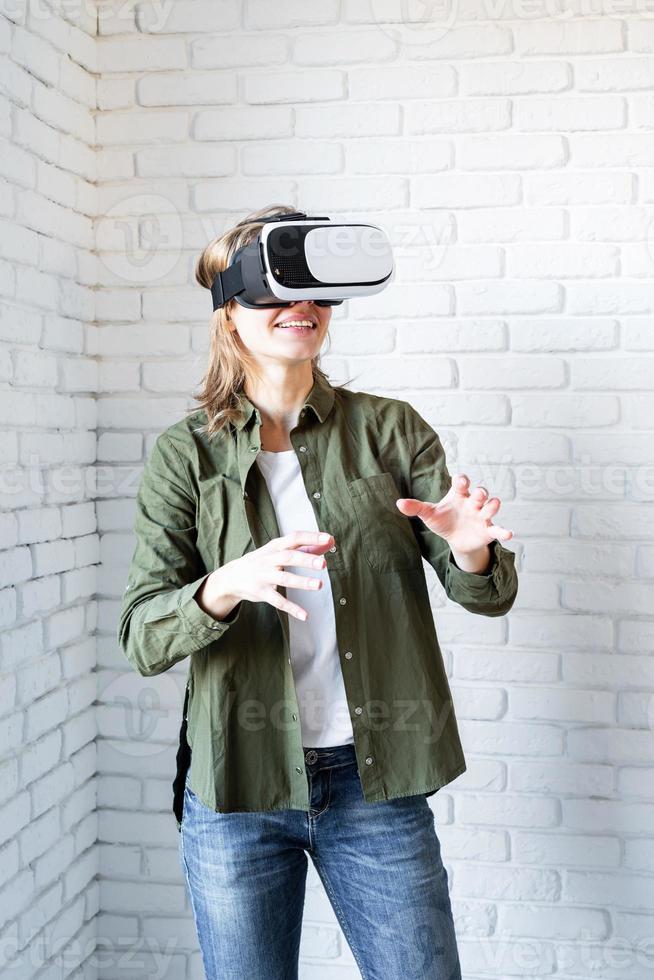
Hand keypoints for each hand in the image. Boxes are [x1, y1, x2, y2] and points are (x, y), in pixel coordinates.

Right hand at [196, 530, 334, 622]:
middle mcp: (268, 559)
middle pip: (288, 557)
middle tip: (323, 563)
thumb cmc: (262, 561)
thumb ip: (305, 547)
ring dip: (301, 582)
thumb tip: (329, 541)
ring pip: (283, 579)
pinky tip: (304, 615)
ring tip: (319, 585)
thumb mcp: (279, 551)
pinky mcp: (260, 593)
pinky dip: (291, 608)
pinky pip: (277, 601)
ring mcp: (263, 576)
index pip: (294, 538)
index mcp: (275, 546)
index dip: (311, 538)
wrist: (231, 577)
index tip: (328, 538)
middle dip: (306, 559)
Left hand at [395, 474, 512, 569]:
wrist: (455, 539)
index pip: (462, 484)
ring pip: (491, 507)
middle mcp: (473, 503)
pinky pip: (497, 529)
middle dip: (481, 492)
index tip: (461, 480)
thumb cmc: (443, 520)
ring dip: (492, 505)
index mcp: (459, 495)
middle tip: (478, 493)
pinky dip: (503, 531)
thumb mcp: (429, 514)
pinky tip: (508, 533)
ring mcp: (482, 516)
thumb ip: (415, 507)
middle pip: (480, 493)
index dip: (462, 480)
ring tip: (493, 504)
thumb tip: (398, 503)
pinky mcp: (488, 531)